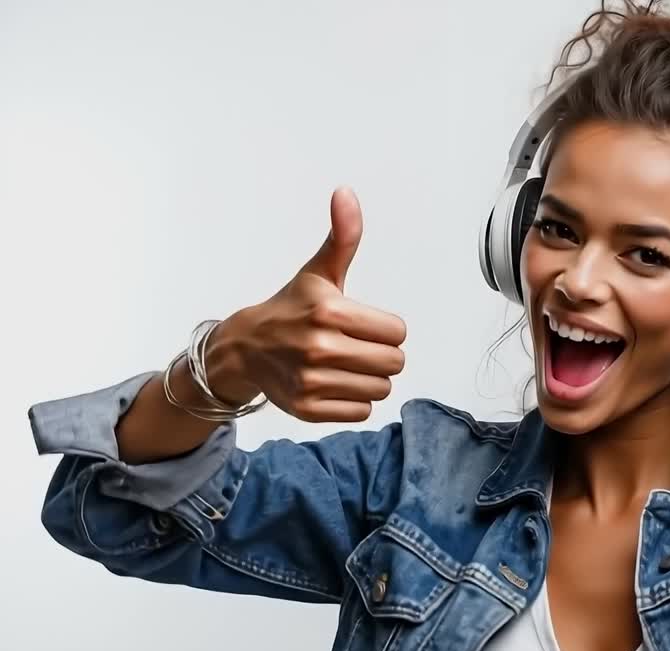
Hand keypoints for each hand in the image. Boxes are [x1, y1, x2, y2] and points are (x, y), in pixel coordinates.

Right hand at [213, 188, 407, 421]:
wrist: (244, 348)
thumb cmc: (290, 309)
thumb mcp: (319, 271)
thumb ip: (343, 237)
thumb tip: (346, 194)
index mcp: (329, 311)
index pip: (398, 332)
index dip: (385, 329)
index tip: (362, 325)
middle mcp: (319, 347)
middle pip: (394, 363)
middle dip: (380, 355)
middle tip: (354, 346)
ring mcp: (311, 380)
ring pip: (380, 389)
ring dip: (368, 379)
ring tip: (343, 365)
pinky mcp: (307, 408)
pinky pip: (361, 412)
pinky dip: (352, 401)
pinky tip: (333, 384)